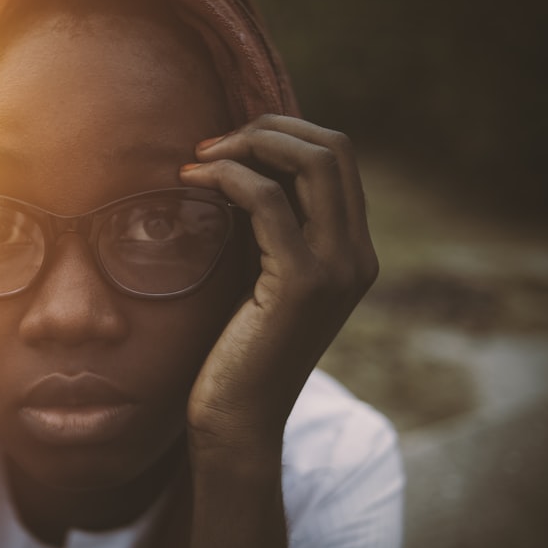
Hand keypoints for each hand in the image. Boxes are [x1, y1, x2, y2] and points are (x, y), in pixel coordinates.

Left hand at [179, 114, 377, 458]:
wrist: (238, 418)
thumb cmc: (238, 349)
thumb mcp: (261, 277)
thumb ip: (269, 229)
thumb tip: (241, 169)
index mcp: (352, 252)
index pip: (338, 159)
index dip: (283, 135)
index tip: (227, 146)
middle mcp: (357, 256)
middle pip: (333, 147)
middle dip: (268, 130)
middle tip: (211, 145)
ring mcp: (337, 269)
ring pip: (312, 162)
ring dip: (248, 145)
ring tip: (197, 159)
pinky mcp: (302, 283)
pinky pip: (268, 201)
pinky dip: (228, 178)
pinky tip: (190, 182)